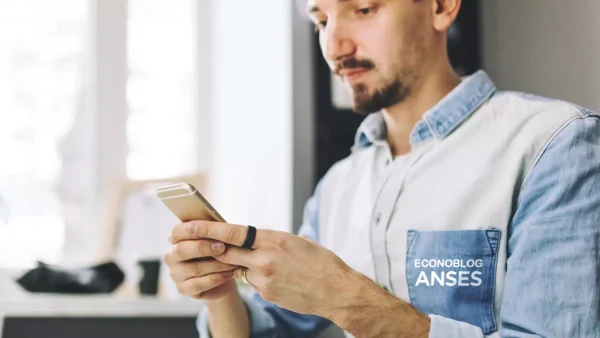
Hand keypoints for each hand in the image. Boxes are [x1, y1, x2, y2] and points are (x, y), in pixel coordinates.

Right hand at [163, 226, 239, 300]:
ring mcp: (175, 273)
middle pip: (182, 250)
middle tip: (222, 247)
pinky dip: (216, 278)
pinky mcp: (183, 288)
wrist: (223, 275)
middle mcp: (172, 256)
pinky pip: (198, 284)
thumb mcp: (217, 238)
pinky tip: (228, 274)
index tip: (212, 230)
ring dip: (216, 265)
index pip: (177, 232)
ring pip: (194, 268)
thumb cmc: (218, 251)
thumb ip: (213, 230)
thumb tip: (217, 224)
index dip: (192, 230)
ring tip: (232, 262)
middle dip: (203, 248)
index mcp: (177, 239)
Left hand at [171, 221, 357, 318]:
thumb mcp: (299, 241)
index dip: (210, 229)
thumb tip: (262, 238)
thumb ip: (276, 239)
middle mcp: (265, 258)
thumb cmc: (322, 262)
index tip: (192, 225)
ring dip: (246, 265)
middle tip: (199, 243)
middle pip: (228, 251)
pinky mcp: (266, 294)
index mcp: (274, 239)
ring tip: (270, 265)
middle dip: (214, 248)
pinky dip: (259, 279)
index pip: (234, 232)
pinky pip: (254, 283)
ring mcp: (264, 278)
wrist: (336, 290)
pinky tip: (279, 279)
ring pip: (242, 269)